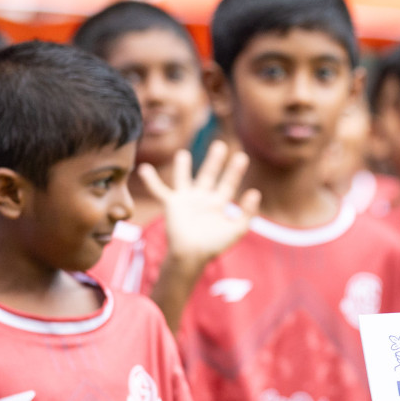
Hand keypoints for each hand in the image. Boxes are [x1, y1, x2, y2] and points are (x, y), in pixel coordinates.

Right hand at [140, 142, 260, 268]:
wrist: (191, 255)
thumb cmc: (214, 245)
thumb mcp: (237, 229)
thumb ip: (248, 212)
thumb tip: (255, 192)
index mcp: (218, 204)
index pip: (228, 183)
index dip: (235, 171)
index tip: (241, 156)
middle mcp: (202, 199)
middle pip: (209, 175)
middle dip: (214, 160)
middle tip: (219, 144)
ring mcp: (186, 200)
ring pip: (185, 178)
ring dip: (183, 166)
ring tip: (183, 153)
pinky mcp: (172, 204)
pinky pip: (159, 189)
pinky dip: (151, 180)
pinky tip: (144, 168)